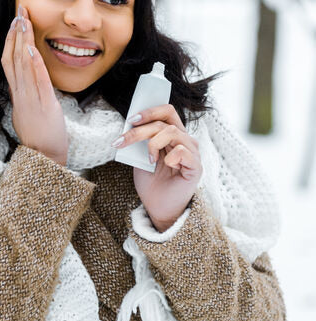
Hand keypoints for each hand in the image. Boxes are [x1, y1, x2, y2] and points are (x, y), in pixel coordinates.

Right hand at [1, 4, 68, 165]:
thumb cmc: (40, 138)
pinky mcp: (44, 107)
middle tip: (19, 10)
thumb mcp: (30, 113)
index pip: (9, 62)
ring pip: (23, 66)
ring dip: (23, 42)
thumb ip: (26, 96)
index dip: (10, 40)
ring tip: (24, 20)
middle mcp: (21, 95)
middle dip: (16, 33)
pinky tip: (33, 49)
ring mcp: (31, 101)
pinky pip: (38, 83)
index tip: (14, 21)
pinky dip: (35, 65)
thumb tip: (25, 82)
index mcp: (17, 95)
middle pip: (13, 58)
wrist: (44, 160)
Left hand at [113, 104, 201, 230]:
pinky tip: (166, 166)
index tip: (131, 119)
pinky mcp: (196, 167)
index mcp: (173, 135)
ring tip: (149, 159)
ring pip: (172, 132)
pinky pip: (183, 151)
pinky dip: (170, 157)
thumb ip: (141, 140)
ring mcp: (192, 153)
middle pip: (166, 121)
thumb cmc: (152, 183)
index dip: (150, 111)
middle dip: (141, 129)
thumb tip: (131, 123)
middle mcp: (185, 140)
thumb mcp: (141, 157)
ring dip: (153, 143)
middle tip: (123, 140)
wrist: (158, 208)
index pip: (167, 111)